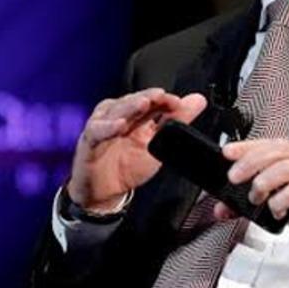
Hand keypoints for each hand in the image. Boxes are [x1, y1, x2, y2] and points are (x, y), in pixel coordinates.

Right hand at [66, 88, 206, 212]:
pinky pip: (98, 132)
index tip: (178, 101)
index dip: (164, 99)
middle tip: (161, 96)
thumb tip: (199, 100)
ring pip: (116, 112)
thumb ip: (178, 120)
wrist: (105, 192)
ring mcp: (102, 126)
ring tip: (143, 104)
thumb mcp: (158, 143)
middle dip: (148, 98)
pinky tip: (119, 125)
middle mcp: (118, 115)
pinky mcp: (89, 141)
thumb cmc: (128, 164)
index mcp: (136, 114)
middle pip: (134, 101)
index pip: (151, 100)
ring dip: (130, 107)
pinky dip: (108, 127)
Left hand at [215, 139, 288, 255]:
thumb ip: (253, 200)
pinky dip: (280, 200)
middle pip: (274, 152)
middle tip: (233, 178)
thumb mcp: (282, 201)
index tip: (227, 152)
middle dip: (249, 163)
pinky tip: (276, 209)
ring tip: (255, 197)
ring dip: (263, 183)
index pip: (269, 143)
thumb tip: (223, 208)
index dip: (246, 146)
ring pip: (284, 168)